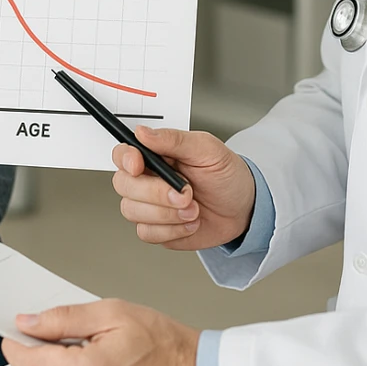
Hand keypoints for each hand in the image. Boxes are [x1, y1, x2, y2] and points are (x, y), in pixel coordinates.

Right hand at [111, 126, 255, 250]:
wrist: (243, 208)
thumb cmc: (226, 174)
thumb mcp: (206, 149)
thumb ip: (174, 139)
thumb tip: (143, 132)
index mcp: (155, 154)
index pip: (123, 153)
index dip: (125, 159)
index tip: (138, 165)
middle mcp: (147, 179)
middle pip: (123, 185)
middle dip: (155, 193)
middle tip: (186, 193)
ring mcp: (149, 205)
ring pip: (132, 211)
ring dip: (167, 214)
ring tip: (193, 208)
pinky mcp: (156, 228)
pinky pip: (147, 233)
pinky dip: (172, 230)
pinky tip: (189, 222)